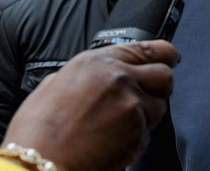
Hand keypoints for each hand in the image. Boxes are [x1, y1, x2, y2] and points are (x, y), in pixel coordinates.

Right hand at [0, 40, 178, 170]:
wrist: (37, 163)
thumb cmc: (38, 130)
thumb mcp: (55, 84)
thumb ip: (85, 75)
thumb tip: (98, 76)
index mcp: (98, 62)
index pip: (148, 49)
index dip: (165, 54)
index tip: (172, 57)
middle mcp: (119, 78)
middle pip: (164, 76)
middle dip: (160, 86)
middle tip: (148, 96)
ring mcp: (131, 105)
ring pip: (160, 106)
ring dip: (147, 115)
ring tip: (118, 127)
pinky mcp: (137, 132)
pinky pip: (149, 133)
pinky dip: (136, 139)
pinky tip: (112, 143)